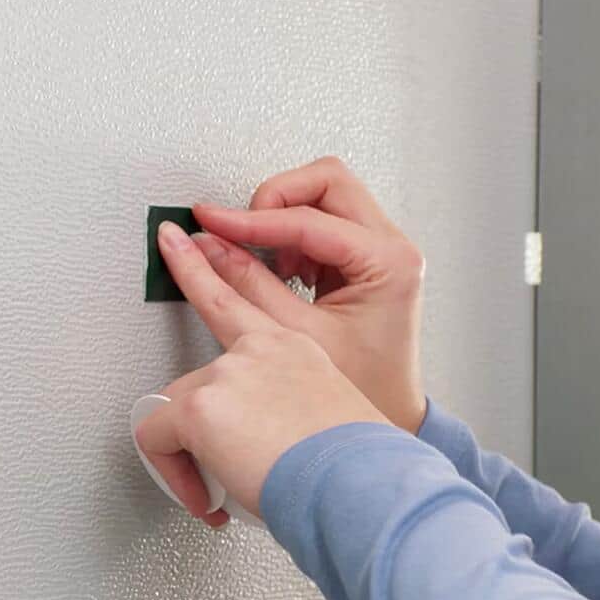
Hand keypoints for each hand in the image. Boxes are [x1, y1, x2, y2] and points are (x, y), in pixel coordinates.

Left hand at [135, 220, 388, 522]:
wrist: (361, 487)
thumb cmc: (357, 469)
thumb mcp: (329, 422)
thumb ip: (290, 414)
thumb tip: (267, 443)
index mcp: (296, 347)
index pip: (238, 296)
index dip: (202, 267)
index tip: (181, 243)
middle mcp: (263, 350)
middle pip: (197, 374)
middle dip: (198, 424)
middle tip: (212, 462)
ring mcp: (230, 372)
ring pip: (178, 411)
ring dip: (192, 454)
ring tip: (220, 489)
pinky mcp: (202, 406)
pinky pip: (157, 439)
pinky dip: (173, 472)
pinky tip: (203, 495)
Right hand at [188, 157, 427, 433]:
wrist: (388, 418)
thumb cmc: (361, 390)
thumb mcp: (293, 335)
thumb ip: (245, 284)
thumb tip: (208, 245)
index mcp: (388, 263)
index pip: (308, 219)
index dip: (249, 219)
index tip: (210, 221)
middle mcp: (392, 247)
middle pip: (326, 181)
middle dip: (275, 199)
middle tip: (240, 228)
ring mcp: (380, 249)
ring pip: (323, 195)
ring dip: (284, 218)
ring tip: (268, 262)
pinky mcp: (364, 258)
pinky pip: (322, 221)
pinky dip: (292, 236)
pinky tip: (282, 271)